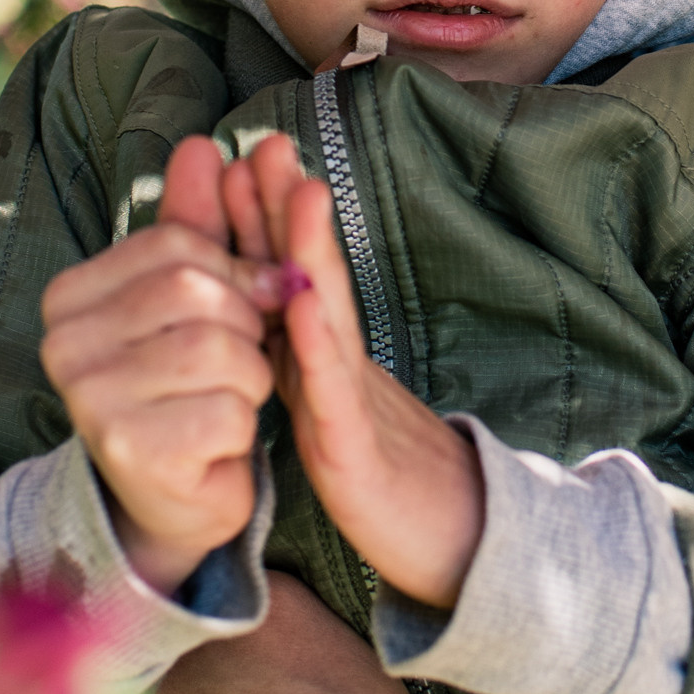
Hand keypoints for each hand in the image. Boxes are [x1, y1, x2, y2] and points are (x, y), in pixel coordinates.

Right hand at [39, 134, 280, 596]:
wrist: (174, 494)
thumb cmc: (183, 385)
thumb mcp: (188, 300)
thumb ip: (195, 224)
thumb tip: (206, 145)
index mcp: (70, 297)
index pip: (178, 246)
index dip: (238, 269)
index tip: (252, 301)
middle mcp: (63, 346)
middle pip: (201, 294)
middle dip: (248, 327)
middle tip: (238, 363)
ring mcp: (91, 401)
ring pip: (222, 351)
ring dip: (251, 379)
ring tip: (224, 402)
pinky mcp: (132, 453)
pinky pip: (230, 411)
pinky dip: (244, 426)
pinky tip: (216, 445)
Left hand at [223, 130, 484, 608]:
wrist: (460, 553)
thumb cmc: (396, 486)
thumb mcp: (337, 416)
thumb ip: (310, 365)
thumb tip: (278, 311)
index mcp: (325, 364)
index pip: (290, 281)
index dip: (263, 222)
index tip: (233, 158)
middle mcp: (342, 370)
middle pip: (312, 277)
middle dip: (285, 209)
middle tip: (265, 140)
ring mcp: (355, 408)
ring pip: (328, 318)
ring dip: (310, 251)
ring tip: (295, 188)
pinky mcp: (359, 459)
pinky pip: (335, 398)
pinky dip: (319, 347)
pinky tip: (303, 304)